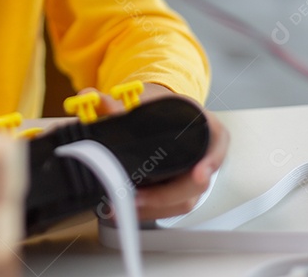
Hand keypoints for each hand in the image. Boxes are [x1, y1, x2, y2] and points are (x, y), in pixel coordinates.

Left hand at [80, 84, 228, 220]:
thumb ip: (116, 102)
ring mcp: (195, 176)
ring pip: (183, 201)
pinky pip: (172, 207)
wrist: (160, 115)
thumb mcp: (144, 100)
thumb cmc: (159, 108)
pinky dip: (151, 210)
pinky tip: (129, 208)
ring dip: (155, 208)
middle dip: (167, 195)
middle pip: (197, 183)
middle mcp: (205, 155)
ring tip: (125, 205)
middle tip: (138, 198)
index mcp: (204, 127)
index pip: (217, 146)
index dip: (210, 162)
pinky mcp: (181, 191)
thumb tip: (90, 98)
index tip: (199, 174)